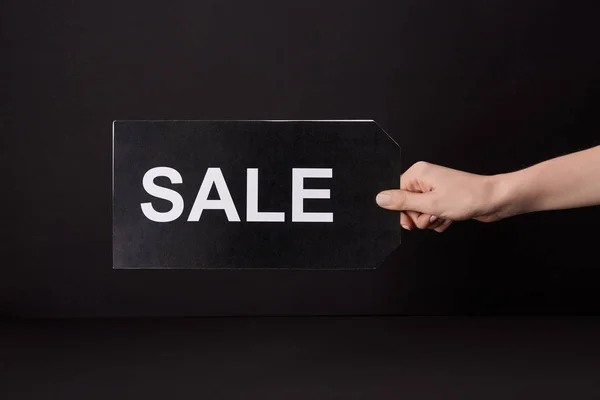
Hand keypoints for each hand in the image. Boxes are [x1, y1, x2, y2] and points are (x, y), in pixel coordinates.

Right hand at [375, 161, 514, 231]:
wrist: (495, 200)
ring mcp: (435, 189)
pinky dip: (439, 220)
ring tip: (444, 216)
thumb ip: (403, 202)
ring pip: (420, 213)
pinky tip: (449, 218)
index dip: (403, 210)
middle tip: (433, 215)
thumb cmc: (467, 197)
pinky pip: (431, 214)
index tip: (412, 219)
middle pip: (407, 205)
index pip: (396, 193)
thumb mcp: (430, 203)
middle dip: (419, 217)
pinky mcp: (444, 199)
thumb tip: (380, 198)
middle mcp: (425, 179)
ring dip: (430, 220)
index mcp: (418, 173)